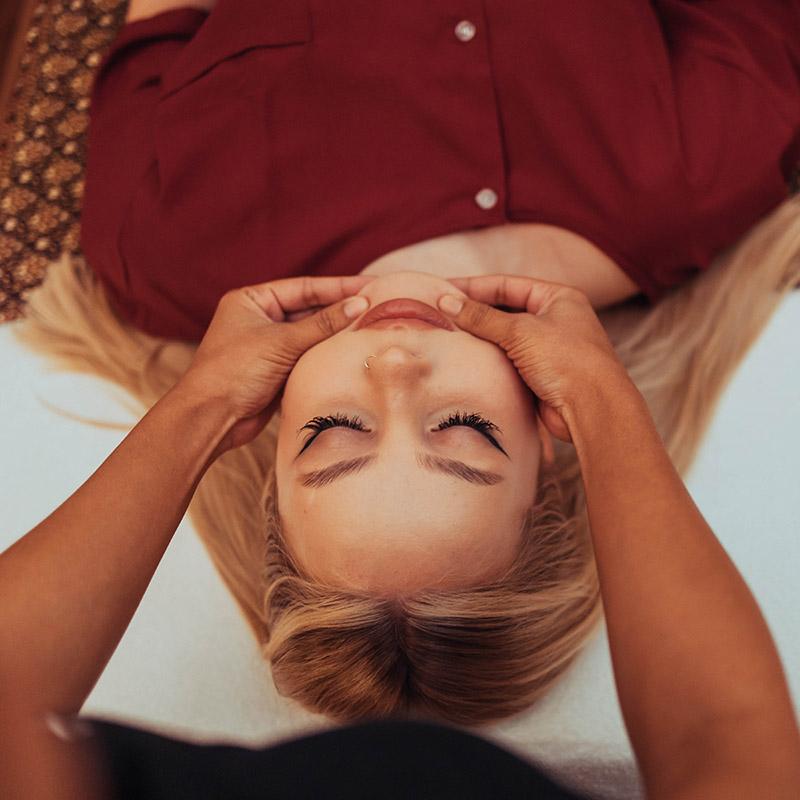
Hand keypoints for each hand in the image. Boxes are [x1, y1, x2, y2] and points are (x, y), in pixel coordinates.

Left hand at [178, 276, 372, 454]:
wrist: (211, 418)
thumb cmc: (234, 371)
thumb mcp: (282, 342)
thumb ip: (323, 323)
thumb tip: (360, 304)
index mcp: (252, 300)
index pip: (304, 288)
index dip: (339, 287)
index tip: (371, 286)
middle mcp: (260, 319)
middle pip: (310, 310)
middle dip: (341, 310)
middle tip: (378, 306)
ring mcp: (269, 346)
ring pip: (311, 335)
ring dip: (337, 334)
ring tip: (372, 328)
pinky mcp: (277, 371)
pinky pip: (308, 357)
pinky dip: (328, 356)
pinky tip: (352, 352)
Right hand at [439, 275, 631, 443]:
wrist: (593, 409)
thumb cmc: (566, 360)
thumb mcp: (521, 331)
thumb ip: (482, 317)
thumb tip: (447, 301)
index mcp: (557, 298)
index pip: (507, 285)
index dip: (473, 287)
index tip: (442, 291)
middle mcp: (554, 319)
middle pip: (504, 310)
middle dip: (473, 312)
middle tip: (438, 314)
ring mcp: (547, 348)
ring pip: (503, 337)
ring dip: (478, 337)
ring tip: (445, 336)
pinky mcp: (539, 375)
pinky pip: (506, 361)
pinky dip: (487, 360)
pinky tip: (464, 359)